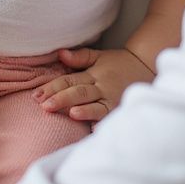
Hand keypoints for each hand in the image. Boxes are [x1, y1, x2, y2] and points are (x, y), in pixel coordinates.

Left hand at [33, 46, 154, 122]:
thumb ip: (79, 57)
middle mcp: (102, 87)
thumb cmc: (118, 63)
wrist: (148, 65)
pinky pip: (112, 116)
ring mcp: (113, 99)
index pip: (69, 80)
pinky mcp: (122, 109)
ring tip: (71, 113)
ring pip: (96, 105)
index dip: (53, 87)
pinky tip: (96, 130)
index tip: (36, 95)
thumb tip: (60, 54)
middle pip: (79, 93)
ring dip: (84, 110)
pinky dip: (104, 122)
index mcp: (93, 74)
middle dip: (61, 99)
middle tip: (44, 106)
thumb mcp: (99, 56)